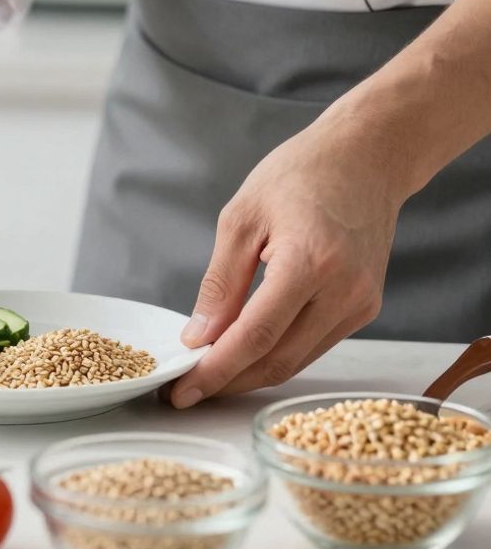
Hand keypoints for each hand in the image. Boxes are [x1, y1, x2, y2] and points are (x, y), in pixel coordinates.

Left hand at [168, 111, 406, 407]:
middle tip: (185, 391)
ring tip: (207, 376)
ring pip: (297, 360)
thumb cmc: (301, 174)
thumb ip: (220, 284)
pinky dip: (276, 354)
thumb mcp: (240, 218)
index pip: (255, 336)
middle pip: (278, 360)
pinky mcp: (365, 307)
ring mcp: (360, 303)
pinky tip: (243, 352)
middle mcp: (344, 291)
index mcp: (310, 263)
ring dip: (250, 374)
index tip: (181, 391)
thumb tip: (198, 336)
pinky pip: (313, 345)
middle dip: (228, 382)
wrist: (366, 157)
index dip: (215, 370)